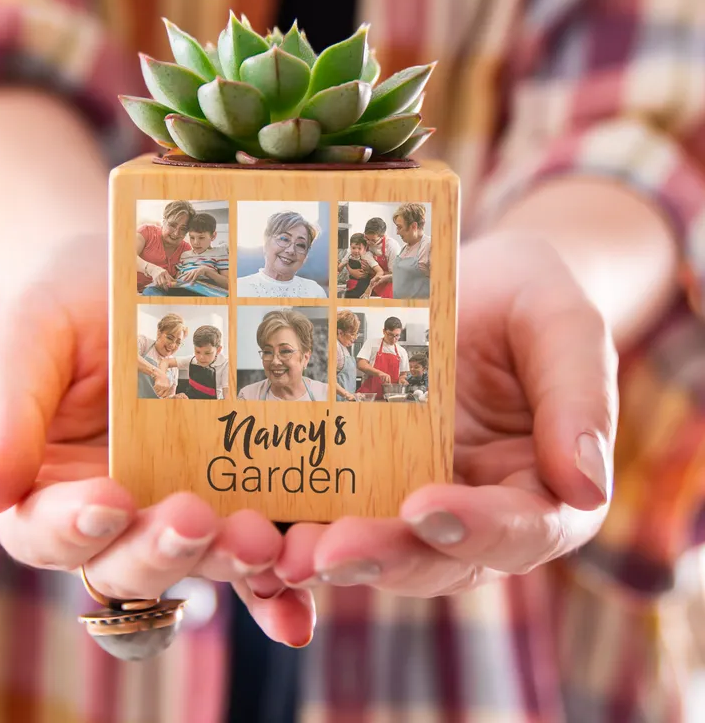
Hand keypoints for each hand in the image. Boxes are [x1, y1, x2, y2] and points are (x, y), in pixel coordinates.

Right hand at [0, 235, 314, 647]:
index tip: (107, 500)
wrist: (150, 281)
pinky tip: (297, 604)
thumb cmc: (76, 304)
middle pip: (129, 562)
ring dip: (229, 564)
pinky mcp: (238, 500)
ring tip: (260, 540)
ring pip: (199, 562)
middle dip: (161, 548)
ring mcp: (182, 509)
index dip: (73, 526)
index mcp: (50, 488)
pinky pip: (255, 556)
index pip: (49, 530)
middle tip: (195, 518)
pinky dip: (274, 587)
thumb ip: (6, 411)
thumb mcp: (30, 338)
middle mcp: (118, 515)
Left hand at [273, 233, 615, 596]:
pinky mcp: (365, 481)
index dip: (476, 528)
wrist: (471, 284)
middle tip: (328, 549)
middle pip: (436, 559)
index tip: (424, 507)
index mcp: (542, 489)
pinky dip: (297, 532)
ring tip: (281, 552)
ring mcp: (414, 500)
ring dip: (328, 558)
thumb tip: (586, 484)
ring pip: (378, 551)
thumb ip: (580, 395)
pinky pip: (333, 516)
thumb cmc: (526, 298)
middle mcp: (477, 513)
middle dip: (384, 556)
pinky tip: (256, 529)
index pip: (519, 529)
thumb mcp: (563, 324)